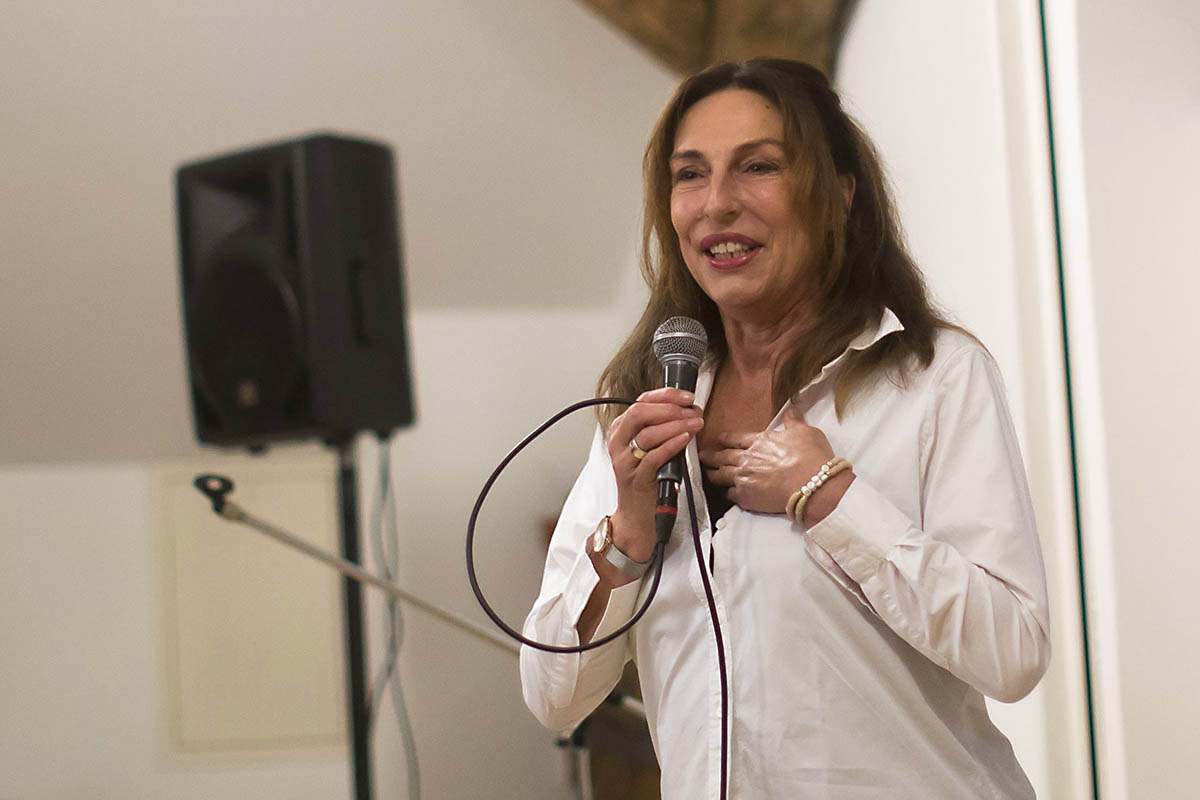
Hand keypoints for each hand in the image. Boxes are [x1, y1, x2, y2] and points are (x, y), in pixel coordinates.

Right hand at [605, 387, 703, 561]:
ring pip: (647, 434)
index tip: (688, 396)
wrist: (637, 517)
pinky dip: (671, 445)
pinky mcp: (636, 479)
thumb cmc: (648, 480)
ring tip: (696, 423)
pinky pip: (653, 457)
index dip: (666, 395)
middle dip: (670, 408)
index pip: (640, 402)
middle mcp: (618, 443)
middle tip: (693, 411)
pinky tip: (685, 438)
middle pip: (640, 413)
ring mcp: (625, 462)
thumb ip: (661, 429)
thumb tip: (687, 410)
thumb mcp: (650, 449)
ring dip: (676, 425)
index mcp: (620, 431)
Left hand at [700, 405, 849, 518]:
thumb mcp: (806, 432)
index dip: (726, 438)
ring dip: (712, 473)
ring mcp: (744, 478)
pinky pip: (729, 494)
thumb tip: (792, 411)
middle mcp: (747, 458)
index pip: (735, 438)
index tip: (720, 439)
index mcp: (760, 441)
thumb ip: (794, 421)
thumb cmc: (812, 458)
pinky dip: (726, 493)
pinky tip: (725, 493)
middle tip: (702, 456)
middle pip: (723, 456)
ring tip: (707, 473)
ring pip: (720, 475)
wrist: (813, 485)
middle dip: (711, 456)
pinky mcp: (746, 497)